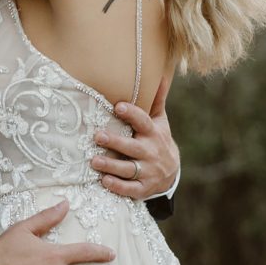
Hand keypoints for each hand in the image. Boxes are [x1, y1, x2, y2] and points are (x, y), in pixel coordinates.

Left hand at [90, 75, 179, 199]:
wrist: (171, 173)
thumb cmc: (158, 140)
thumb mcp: (160, 121)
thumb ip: (157, 100)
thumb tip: (162, 75)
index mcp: (154, 133)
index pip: (143, 121)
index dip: (132, 114)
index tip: (118, 106)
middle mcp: (151, 152)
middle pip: (133, 147)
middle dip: (116, 142)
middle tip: (98, 136)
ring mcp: (148, 171)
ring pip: (129, 169)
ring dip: (111, 165)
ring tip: (94, 161)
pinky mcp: (143, 188)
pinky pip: (130, 189)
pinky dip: (118, 186)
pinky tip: (104, 181)